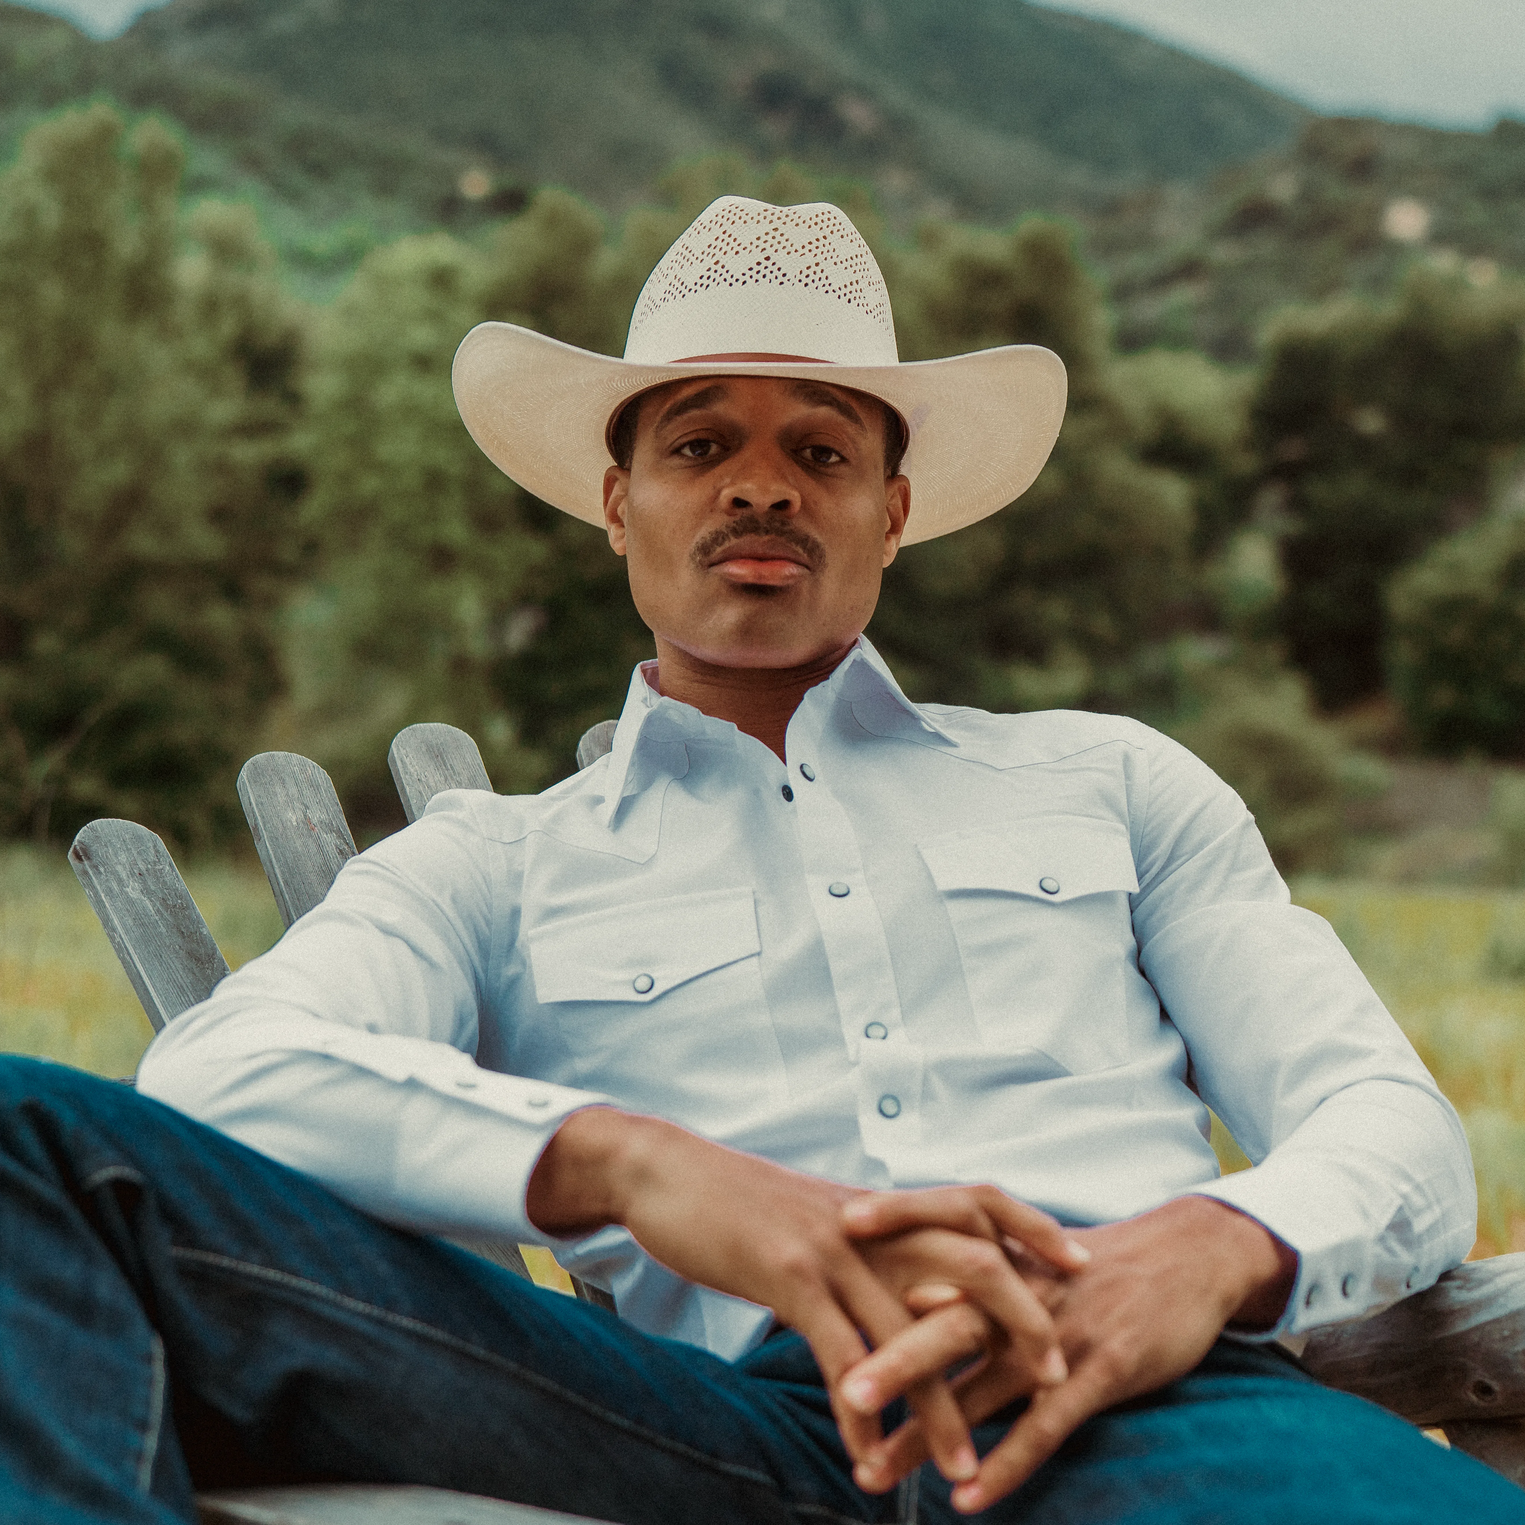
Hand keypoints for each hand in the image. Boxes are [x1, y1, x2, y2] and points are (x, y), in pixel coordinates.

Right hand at [525, 1109, 1086, 1483]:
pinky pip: (838, 1355)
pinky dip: (859, 1413)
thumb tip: (909, 1274)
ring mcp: (834, 1247)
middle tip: (1059, 1380)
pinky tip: (868, 1459)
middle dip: (1022, 1320)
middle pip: (970, 1261)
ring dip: (939, 1408)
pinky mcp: (789, 1276)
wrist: (666, 1172)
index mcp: (882, 1205)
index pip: (978, 1200)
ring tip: (964, 1470)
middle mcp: (871, 1222)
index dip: (1034, 1226)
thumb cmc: (740, 1199)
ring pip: (908, 1330)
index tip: (1081, 1261)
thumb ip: (869, 1242)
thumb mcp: (817, 1213)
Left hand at [839, 1193, 1296, 1512]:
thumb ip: (973, 1271)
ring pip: (982, 1387)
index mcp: (1005, 1250)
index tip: (833, 1231)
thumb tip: (902, 1294)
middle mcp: (1022, 1289)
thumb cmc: (1097, 1260)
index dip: (892, 1222)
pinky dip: (1005, 1463)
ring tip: (872, 1469)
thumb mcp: (1035, 1251)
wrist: (1189, 1257)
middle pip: (946, 1322)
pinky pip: (1043, 1425)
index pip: (939, 1225)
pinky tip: (966, 1497)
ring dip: (926, 1432)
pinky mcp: (1099, 1371)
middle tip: (843, 1389)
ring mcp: (1058, 1331)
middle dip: (892, 1357)